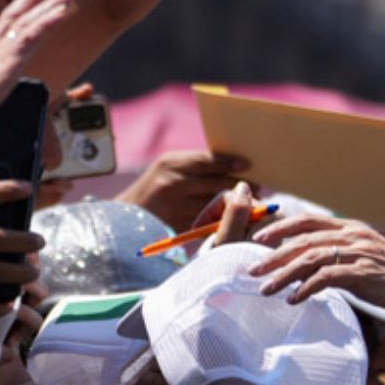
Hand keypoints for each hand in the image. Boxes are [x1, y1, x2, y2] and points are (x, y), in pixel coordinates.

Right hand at [0, 0, 71, 150]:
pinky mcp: (5, 62)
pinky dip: (47, 21)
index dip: (18, 18)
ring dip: (47, 6)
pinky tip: (60, 10)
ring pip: (25, 22)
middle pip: (14, 19)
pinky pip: (30, 35)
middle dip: (34, 0)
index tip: (31, 5)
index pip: (2, 35)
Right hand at [119, 151, 251, 230]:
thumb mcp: (169, 170)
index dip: (230, 162)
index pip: (207, 159)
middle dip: (238, 185)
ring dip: (234, 204)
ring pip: (215, 203)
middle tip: (257, 188)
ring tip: (249, 203)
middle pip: (216, 181)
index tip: (249, 165)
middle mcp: (173, 183)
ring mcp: (175, 206)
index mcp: (172, 164)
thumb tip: (234, 165)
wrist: (127, 219)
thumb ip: (195, 167)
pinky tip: (233, 218)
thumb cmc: (154, 190)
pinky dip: (222, 218)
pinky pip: (208, 220)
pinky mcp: (180, 225)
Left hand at [251, 215, 384, 323]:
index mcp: (352, 228)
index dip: (281, 227)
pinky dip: (306, 288)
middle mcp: (354, 235)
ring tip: (266, 289)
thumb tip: (309, 265)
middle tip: (251, 268)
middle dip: (273, 254)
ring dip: (284, 274)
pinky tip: (294, 300)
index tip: (257, 238)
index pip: (308, 221)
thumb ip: (339, 257)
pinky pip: (327, 277)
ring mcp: (360, 253)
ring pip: (310, 257)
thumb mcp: (365, 260)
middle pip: (303, 239)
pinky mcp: (365, 273)